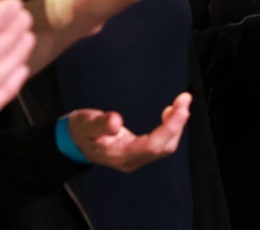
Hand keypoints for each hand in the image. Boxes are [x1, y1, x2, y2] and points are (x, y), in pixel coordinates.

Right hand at [67, 92, 191, 172]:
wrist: (74, 142)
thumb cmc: (80, 130)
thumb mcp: (84, 123)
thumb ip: (99, 123)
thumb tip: (116, 122)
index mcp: (119, 155)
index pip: (152, 145)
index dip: (170, 127)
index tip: (181, 107)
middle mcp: (131, 160)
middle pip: (163, 147)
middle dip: (178, 124)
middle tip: (185, 98)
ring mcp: (136, 158)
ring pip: (165, 146)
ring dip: (176, 125)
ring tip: (181, 102)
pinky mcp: (139, 152)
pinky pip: (160, 143)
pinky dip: (170, 128)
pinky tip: (170, 112)